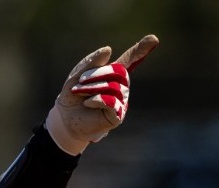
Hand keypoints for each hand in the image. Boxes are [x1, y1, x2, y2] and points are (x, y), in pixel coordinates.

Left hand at [45, 35, 158, 154]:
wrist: (65, 118)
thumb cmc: (72, 95)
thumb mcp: (78, 75)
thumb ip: (91, 62)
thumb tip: (108, 49)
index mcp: (113, 74)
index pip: (130, 60)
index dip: (141, 49)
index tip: (154, 38)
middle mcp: (121, 86)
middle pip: (120, 72)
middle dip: (98, 74)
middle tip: (81, 81)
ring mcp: (120, 101)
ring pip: (114, 87)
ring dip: (93, 88)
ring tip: (79, 93)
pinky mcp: (117, 116)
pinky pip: (112, 102)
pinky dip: (97, 99)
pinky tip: (87, 102)